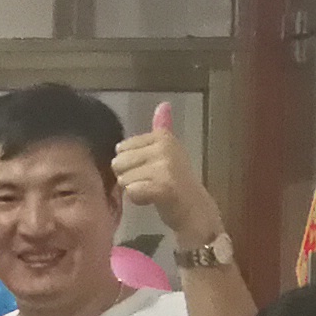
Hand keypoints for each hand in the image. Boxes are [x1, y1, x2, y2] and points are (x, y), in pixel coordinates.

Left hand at [110, 101, 224, 250]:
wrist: (196, 211)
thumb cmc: (177, 183)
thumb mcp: (168, 152)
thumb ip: (162, 128)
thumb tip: (163, 104)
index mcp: (163, 136)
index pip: (121, 148)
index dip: (131, 163)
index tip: (152, 170)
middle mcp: (165, 146)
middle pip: (118, 162)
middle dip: (130, 176)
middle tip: (151, 183)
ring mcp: (166, 165)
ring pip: (123, 178)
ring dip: (134, 189)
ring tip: (153, 191)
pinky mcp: (163, 186)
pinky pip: (132, 191)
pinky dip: (139, 200)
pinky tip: (154, 200)